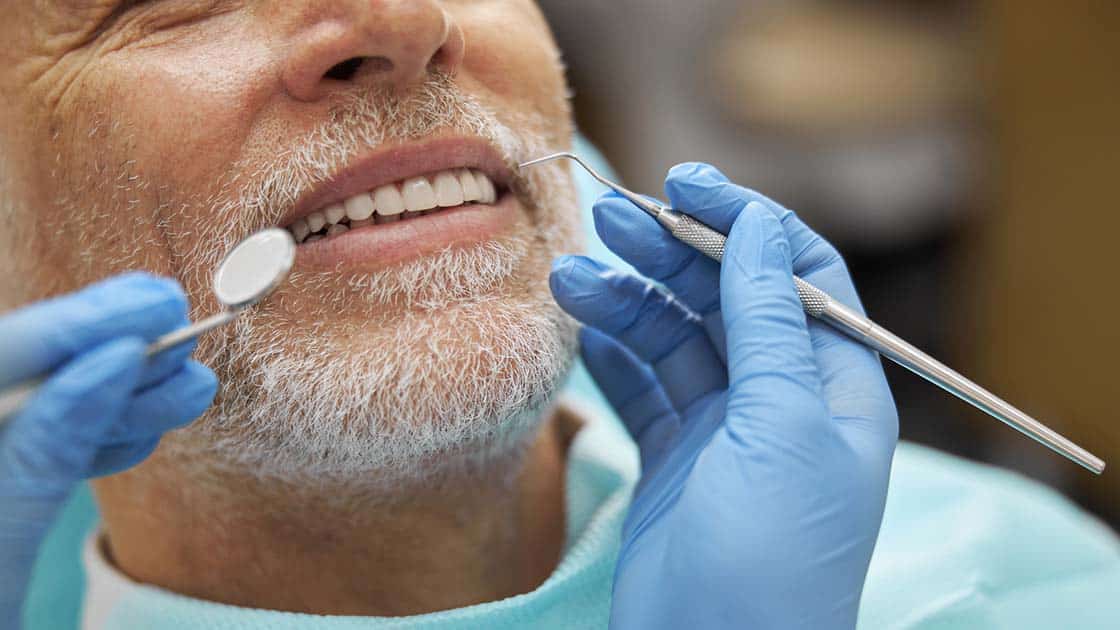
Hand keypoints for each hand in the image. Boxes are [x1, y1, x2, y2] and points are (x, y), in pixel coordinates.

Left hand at [0, 273, 217, 627]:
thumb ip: (42, 451)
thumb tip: (108, 362)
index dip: (69, 323)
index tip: (152, 305)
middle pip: (9, 380)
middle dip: (99, 355)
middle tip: (179, 331)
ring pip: (27, 418)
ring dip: (108, 400)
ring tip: (185, 389)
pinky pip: (27, 459)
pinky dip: (84, 445)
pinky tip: (139, 433)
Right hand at [550, 164, 897, 628]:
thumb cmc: (770, 559)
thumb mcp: (783, 429)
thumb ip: (768, 323)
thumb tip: (758, 225)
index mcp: (833, 386)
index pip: (799, 273)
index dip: (747, 221)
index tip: (686, 186)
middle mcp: (782, 399)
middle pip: (726, 297)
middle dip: (671, 253)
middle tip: (606, 218)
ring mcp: (724, 430)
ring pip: (675, 339)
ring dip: (627, 301)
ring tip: (567, 278)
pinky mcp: (673, 459)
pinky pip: (642, 387)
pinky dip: (612, 352)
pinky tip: (579, 324)